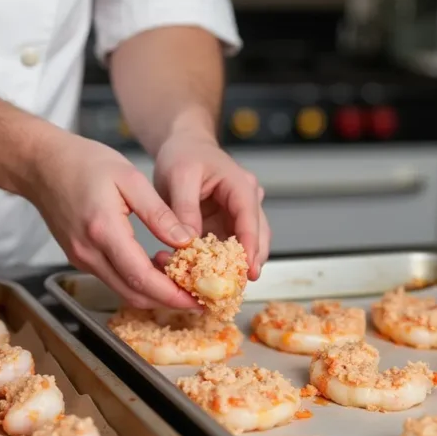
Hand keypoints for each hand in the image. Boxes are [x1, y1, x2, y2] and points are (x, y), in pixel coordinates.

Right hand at [26, 134, 201, 309]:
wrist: (41, 165)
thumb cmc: (84, 162)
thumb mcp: (129, 178)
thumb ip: (158, 213)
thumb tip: (185, 241)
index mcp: (104, 230)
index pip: (141, 277)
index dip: (172, 294)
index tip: (197, 300)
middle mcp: (89, 252)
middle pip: (133, 294)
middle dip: (167, 302)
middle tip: (197, 298)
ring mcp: (81, 258)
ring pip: (122, 290)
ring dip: (153, 294)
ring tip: (182, 285)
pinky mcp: (80, 258)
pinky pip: (112, 279)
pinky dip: (137, 282)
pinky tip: (156, 270)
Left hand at [152, 132, 270, 279]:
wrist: (182, 147)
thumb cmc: (183, 154)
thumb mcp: (179, 176)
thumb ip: (185, 208)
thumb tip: (187, 241)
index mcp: (241, 187)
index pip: (251, 221)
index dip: (251, 248)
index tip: (248, 272)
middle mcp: (246, 203)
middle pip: (257, 239)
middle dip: (247, 264)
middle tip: (233, 288)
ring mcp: (237, 217)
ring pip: (244, 248)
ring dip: (232, 267)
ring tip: (217, 288)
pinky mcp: (224, 227)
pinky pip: (225, 249)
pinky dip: (216, 263)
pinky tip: (201, 275)